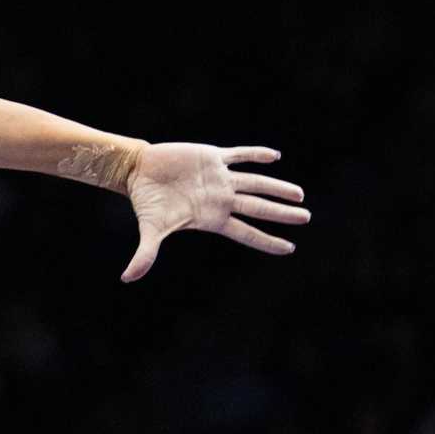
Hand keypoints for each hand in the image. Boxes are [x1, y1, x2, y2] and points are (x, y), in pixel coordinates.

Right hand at [121, 144, 308, 282]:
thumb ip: (146, 253)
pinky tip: (275, 156)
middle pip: (259, 208)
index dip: (268, 240)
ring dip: (278, 187)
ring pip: (256, 183)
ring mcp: (220, 178)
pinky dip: (257, 155)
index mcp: (213, 217)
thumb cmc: (147, 202)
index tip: (290, 248)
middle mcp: (222, 199)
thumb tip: (128, 278)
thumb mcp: (151, 229)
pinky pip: (240, 155)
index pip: (247, 233)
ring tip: (299, 195)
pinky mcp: (213, 157)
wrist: (139, 171)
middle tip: (306, 217)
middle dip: (282, 213)